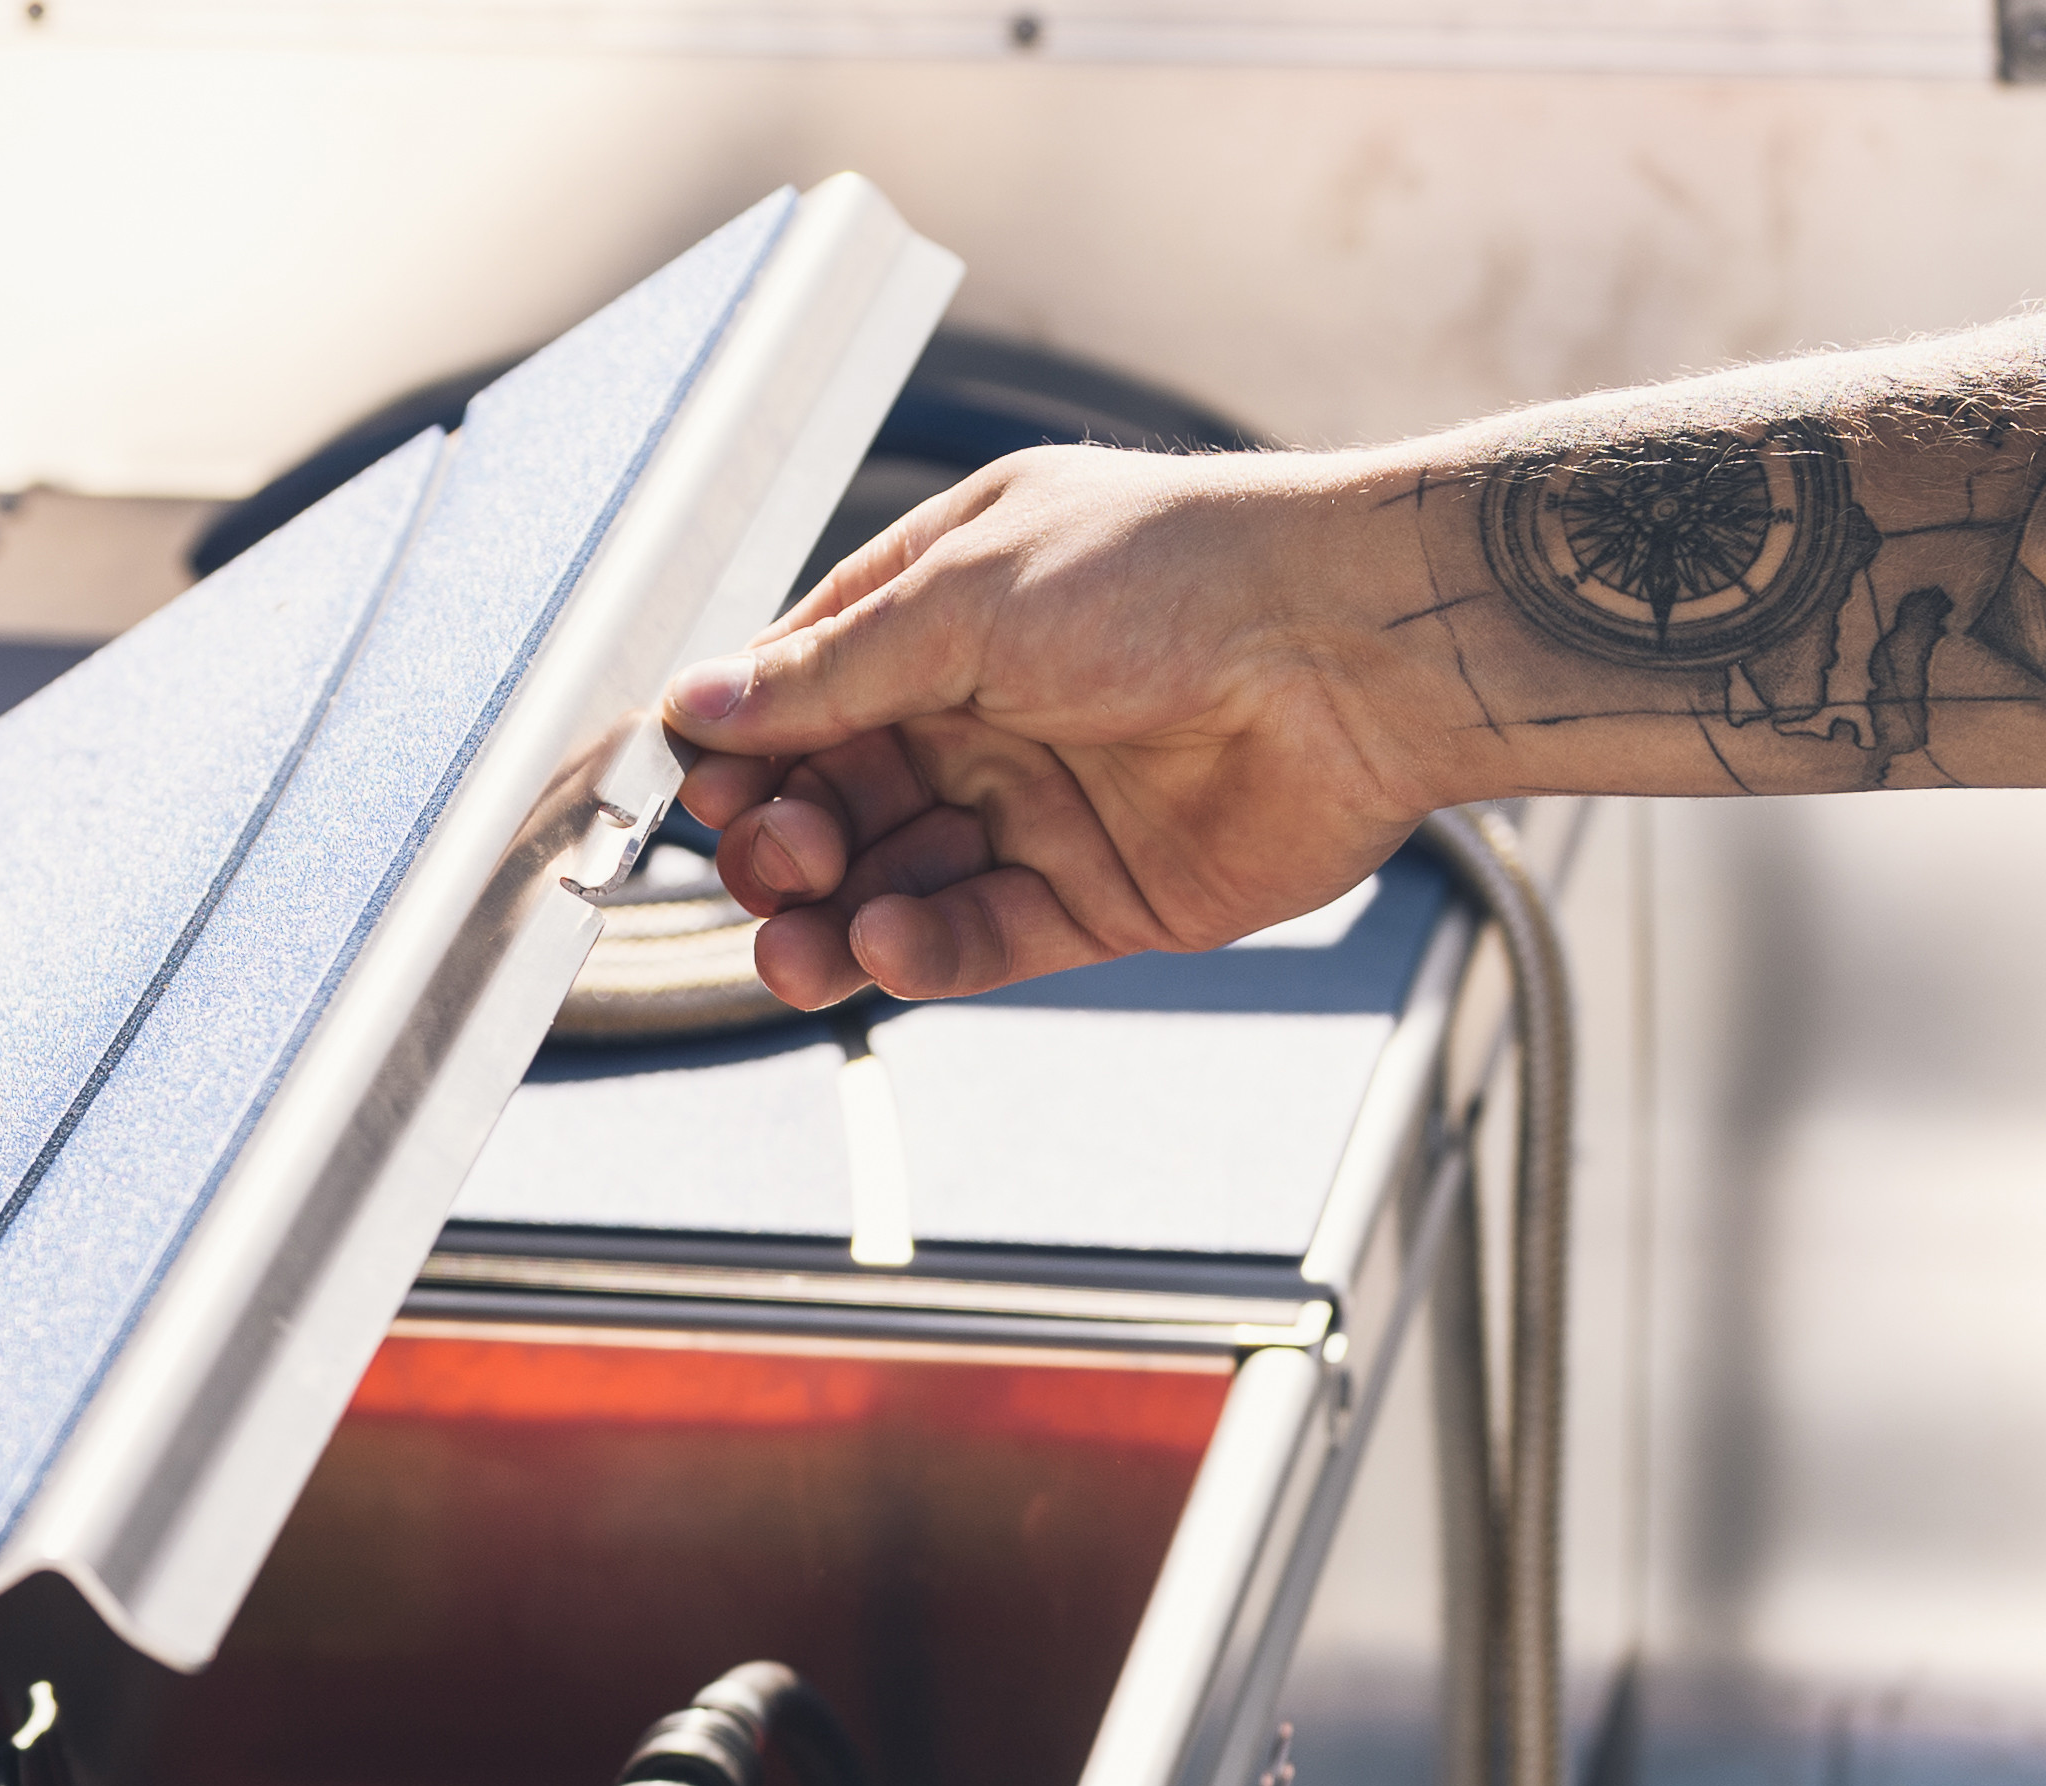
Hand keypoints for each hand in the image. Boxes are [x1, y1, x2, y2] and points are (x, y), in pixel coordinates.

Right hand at [659, 444, 1449, 1009]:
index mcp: (944, 607)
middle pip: (836, 799)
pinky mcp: (1094, 896)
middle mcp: (985, 708)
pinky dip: (921, 950)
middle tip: (770, 860)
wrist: (1350, 650)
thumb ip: (831, 671)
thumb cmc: (1179, 574)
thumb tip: (700, 705)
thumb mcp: (967, 598)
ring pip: (895, 882)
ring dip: (832, 918)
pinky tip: (885, 946)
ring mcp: (1038, 805)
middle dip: (784, 840)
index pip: (804, 690)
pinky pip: (978, 937)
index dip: (744, 746)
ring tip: (795, 944)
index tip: (694, 788)